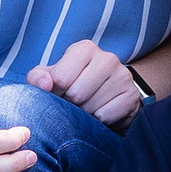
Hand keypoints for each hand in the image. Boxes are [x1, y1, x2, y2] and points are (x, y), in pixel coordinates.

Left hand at [28, 38, 145, 128]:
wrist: (108, 98)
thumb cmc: (75, 86)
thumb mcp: (52, 78)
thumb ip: (38, 78)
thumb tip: (45, 85)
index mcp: (84, 49)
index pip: (60, 78)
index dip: (54, 93)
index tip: (58, 94)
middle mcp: (107, 58)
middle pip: (76, 94)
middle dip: (70, 106)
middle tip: (73, 104)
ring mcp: (123, 76)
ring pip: (91, 107)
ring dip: (84, 115)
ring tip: (86, 108)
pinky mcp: (132, 96)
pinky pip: (105, 116)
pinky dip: (98, 122)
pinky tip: (99, 114)